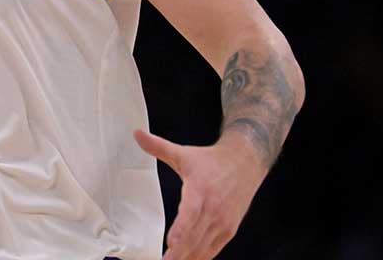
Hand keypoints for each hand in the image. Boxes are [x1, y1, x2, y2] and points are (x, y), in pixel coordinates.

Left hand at [133, 129, 267, 259]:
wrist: (246, 162)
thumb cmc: (212, 160)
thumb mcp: (184, 153)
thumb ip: (158, 146)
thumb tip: (137, 134)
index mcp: (200, 190)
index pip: (190, 214)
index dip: (181, 230)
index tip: (171, 243)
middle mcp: (214, 209)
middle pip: (195, 237)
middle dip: (178, 253)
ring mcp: (223, 222)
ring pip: (204, 247)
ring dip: (188, 258)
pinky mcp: (230, 229)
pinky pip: (214, 249)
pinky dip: (200, 257)